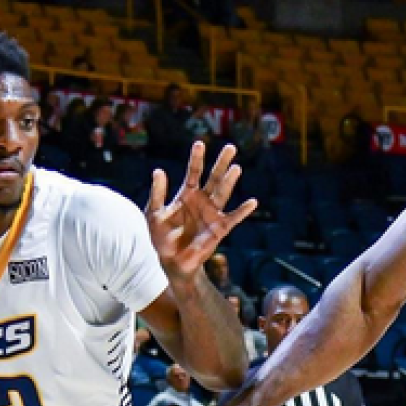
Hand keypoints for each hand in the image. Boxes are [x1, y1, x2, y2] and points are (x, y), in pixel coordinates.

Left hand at [146, 142, 257, 281]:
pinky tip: (252, 202)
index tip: (200, 143)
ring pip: (223, 193)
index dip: (197, 159)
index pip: (194, 172)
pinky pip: (234, 218)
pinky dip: (243, 211)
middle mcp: (202, 200)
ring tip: (236, 168)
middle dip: (221, 163)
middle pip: (214, 177)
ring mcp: (212, 213)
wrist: (172, 261)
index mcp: (187, 195)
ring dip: (229, 181)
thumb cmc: (161, 237)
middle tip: (230, 147)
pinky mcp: (220, 228)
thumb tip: (158, 170)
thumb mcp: (153, 214)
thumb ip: (157, 193)